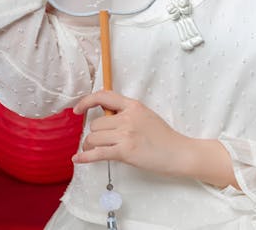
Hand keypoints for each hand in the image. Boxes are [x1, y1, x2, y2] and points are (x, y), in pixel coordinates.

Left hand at [72, 90, 190, 177]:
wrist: (178, 152)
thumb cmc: (163, 136)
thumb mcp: (145, 115)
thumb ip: (127, 113)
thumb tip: (106, 117)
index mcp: (133, 105)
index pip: (104, 96)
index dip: (86, 101)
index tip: (77, 110)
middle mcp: (127, 117)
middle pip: (96, 123)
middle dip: (93, 134)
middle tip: (95, 142)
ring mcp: (126, 134)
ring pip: (94, 137)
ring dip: (90, 146)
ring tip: (92, 151)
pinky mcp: (125, 151)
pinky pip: (98, 153)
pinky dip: (85, 157)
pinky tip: (77, 158)